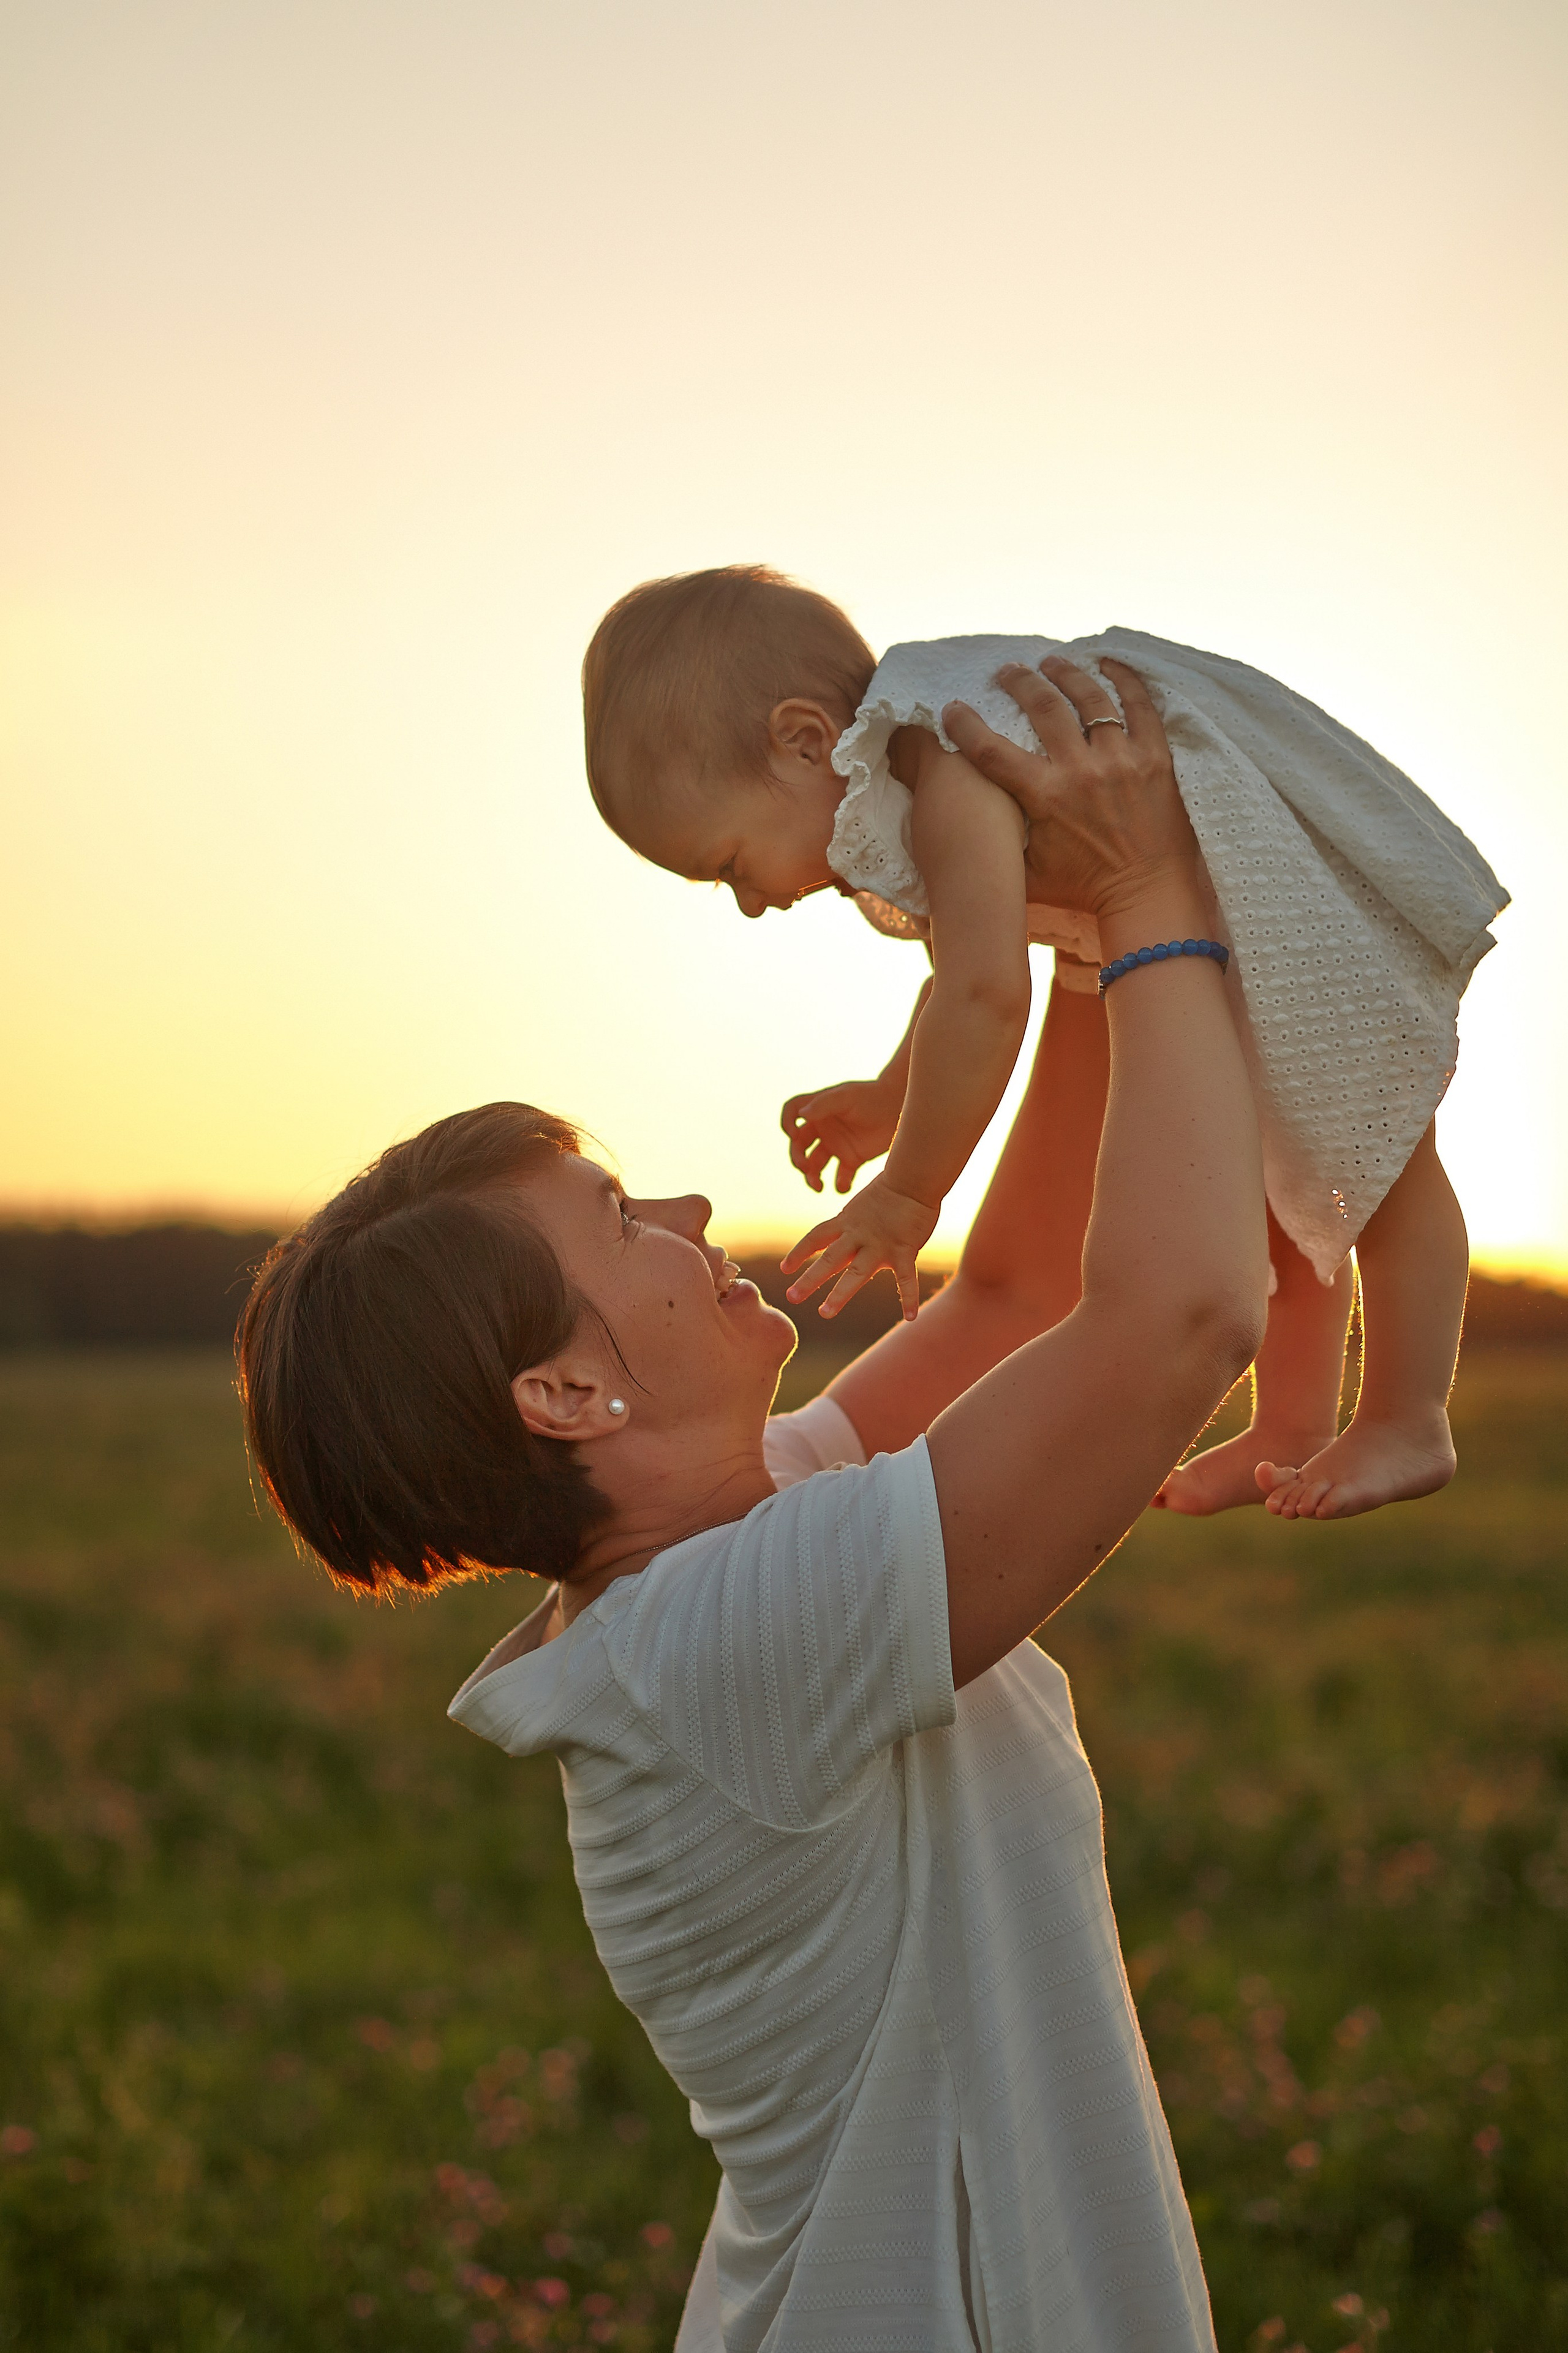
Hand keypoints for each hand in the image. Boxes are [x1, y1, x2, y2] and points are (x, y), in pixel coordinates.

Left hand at [780, 1175, 938, 1321]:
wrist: (913, 1178)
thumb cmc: (889, 1192)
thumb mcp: (859, 1209)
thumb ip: (848, 1228)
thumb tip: (837, 1244)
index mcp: (846, 1223)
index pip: (816, 1238)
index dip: (799, 1253)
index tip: (784, 1269)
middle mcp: (858, 1235)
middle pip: (829, 1259)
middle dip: (809, 1279)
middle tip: (791, 1297)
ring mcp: (880, 1244)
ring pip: (857, 1272)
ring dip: (840, 1294)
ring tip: (825, 1313)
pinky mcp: (905, 1250)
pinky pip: (907, 1278)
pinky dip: (909, 1297)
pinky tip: (911, 1317)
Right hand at [781, 1076, 903, 1193]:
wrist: (900, 1106)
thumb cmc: (872, 1096)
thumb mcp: (847, 1096)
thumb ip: (824, 1104)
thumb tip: (801, 1116)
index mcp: (818, 1110)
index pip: (792, 1114)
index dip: (787, 1124)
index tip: (793, 1135)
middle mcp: (824, 1129)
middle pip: (799, 1146)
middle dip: (798, 1159)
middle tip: (805, 1168)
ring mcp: (837, 1145)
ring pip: (816, 1165)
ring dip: (812, 1177)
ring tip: (819, 1187)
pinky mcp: (853, 1159)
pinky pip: (841, 1176)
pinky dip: (840, 1184)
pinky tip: (843, 1186)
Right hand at [942, 655, 1193, 923]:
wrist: (1148, 896)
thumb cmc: (1084, 890)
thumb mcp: (1027, 874)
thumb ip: (999, 845)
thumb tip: (965, 828)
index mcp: (1045, 797)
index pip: (991, 750)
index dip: (965, 725)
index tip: (952, 708)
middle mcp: (1081, 770)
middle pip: (1042, 706)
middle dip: (1019, 682)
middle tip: (1007, 671)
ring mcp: (1121, 759)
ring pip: (1089, 696)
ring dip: (1066, 672)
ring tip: (1051, 662)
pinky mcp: (1155, 757)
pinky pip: (1140, 705)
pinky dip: (1124, 679)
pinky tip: (1108, 664)